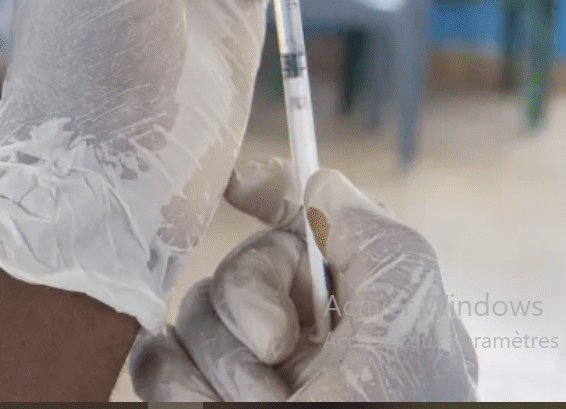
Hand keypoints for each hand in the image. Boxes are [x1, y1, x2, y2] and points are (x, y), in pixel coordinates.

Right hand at [129, 159, 478, 400]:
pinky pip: (154, 360)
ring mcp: (243, 377)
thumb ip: (381, 246)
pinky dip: (174, 384)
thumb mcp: (411, 342)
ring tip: (262, 408)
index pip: (312, 229)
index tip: (240, 184)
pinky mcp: (193, 404)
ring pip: (191, 310)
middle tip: (283, 351)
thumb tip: (327, 179)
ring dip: (221, 358)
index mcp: (367, 318)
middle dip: (253, 299)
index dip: (271, 192)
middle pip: (242, 263)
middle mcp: (305, 343)